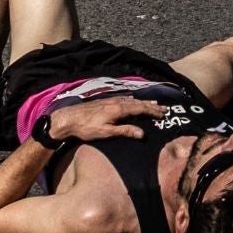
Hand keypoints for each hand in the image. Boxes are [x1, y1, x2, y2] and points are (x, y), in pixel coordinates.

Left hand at [45, 97, 166, 141]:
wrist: (68, 119)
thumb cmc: (86, 128)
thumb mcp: (106, 133)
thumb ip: (125, 131)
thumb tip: (142, 133)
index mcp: (119, 109)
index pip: (140, 109)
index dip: (152, 112)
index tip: (163, 114)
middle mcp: (117, 102)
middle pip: (138, 103)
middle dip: (152, 106)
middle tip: (164, 108)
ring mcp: (111, 100)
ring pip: (132, 100)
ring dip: (144, 103)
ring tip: (153, 104)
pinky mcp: (105, 101)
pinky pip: (124, 99)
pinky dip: (133, 100)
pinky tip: (133, 101)